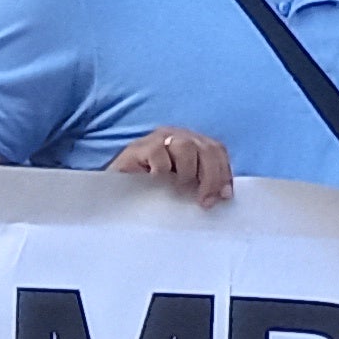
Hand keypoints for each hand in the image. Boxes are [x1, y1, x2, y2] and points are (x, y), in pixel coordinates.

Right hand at [117, 128, 235, 203]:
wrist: (113, 196)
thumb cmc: (148, 193)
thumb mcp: (180, 188)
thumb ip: (200, 185)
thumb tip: (223, 196)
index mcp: (189, 143)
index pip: (216, 150)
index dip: (224, 172)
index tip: (225, 197)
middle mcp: (175, 137)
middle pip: (206, 148)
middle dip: (211, 176)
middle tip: (204, 200)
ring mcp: (156, 140)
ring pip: (186, 146)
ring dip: (187, 171)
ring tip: (177, 188)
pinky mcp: (137, 148)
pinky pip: (159, 153)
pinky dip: (162, 170)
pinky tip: (156, 181)